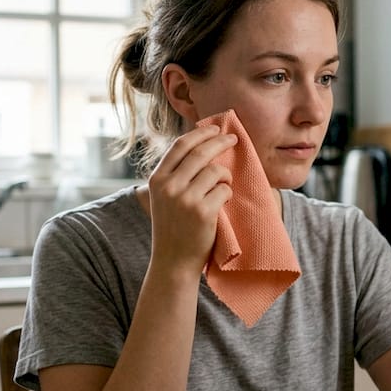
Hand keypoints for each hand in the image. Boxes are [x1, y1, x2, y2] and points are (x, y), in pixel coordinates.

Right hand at [144, 125, 236, 274]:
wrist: (173, 261)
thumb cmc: (172, 227)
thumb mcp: (163, 197)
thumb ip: (175, 174)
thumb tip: (200, 145)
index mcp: (157, 179)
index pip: (180, 145)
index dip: (200, 134)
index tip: (215, 129)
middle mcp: (168, 186)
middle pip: (201, 152)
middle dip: (220, 142)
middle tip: (233, 140)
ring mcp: (185, 199)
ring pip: (215, 170)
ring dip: (226, 174)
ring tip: (225, 183)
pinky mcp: (202, 212)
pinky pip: (224, 189)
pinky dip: (228, 192)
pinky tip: (223, 201)